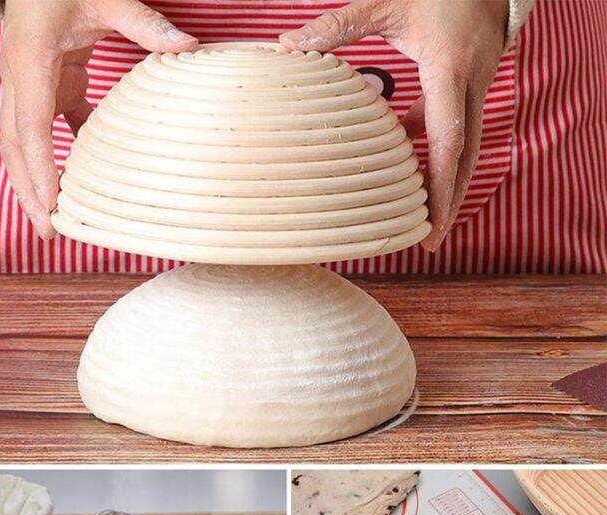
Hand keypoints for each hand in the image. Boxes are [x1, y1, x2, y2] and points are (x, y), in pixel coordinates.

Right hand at [0, 0, 197, 238]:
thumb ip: (143, 22)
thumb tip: (189, 47)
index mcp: (30, 60)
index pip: (32, 126)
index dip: (40, 169)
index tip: (50, 205)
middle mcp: (20, 79)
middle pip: (15, 146)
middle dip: (28, 190)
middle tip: (48, 231)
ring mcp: (28, 86)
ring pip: (23, 144)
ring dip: (36, 182)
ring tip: (53, 220)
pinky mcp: (46, 87)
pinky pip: (48, 132)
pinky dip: (58, 161)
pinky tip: (76, 185)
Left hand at [280, 0, 507, 250]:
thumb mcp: (389, 0)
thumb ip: (341, 25)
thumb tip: (289, 44)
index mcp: (450, 70)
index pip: (448, 138)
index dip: (441, 184)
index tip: (434, 221)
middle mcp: (470, 85)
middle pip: (464, 157)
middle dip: (450, 201)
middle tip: (432, 241)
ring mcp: (475, 87)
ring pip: (464, 148)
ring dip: (446, 185)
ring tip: (425, 220)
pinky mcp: (469, 86)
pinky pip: (455, 128)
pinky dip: (436, 153)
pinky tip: (410, 167)